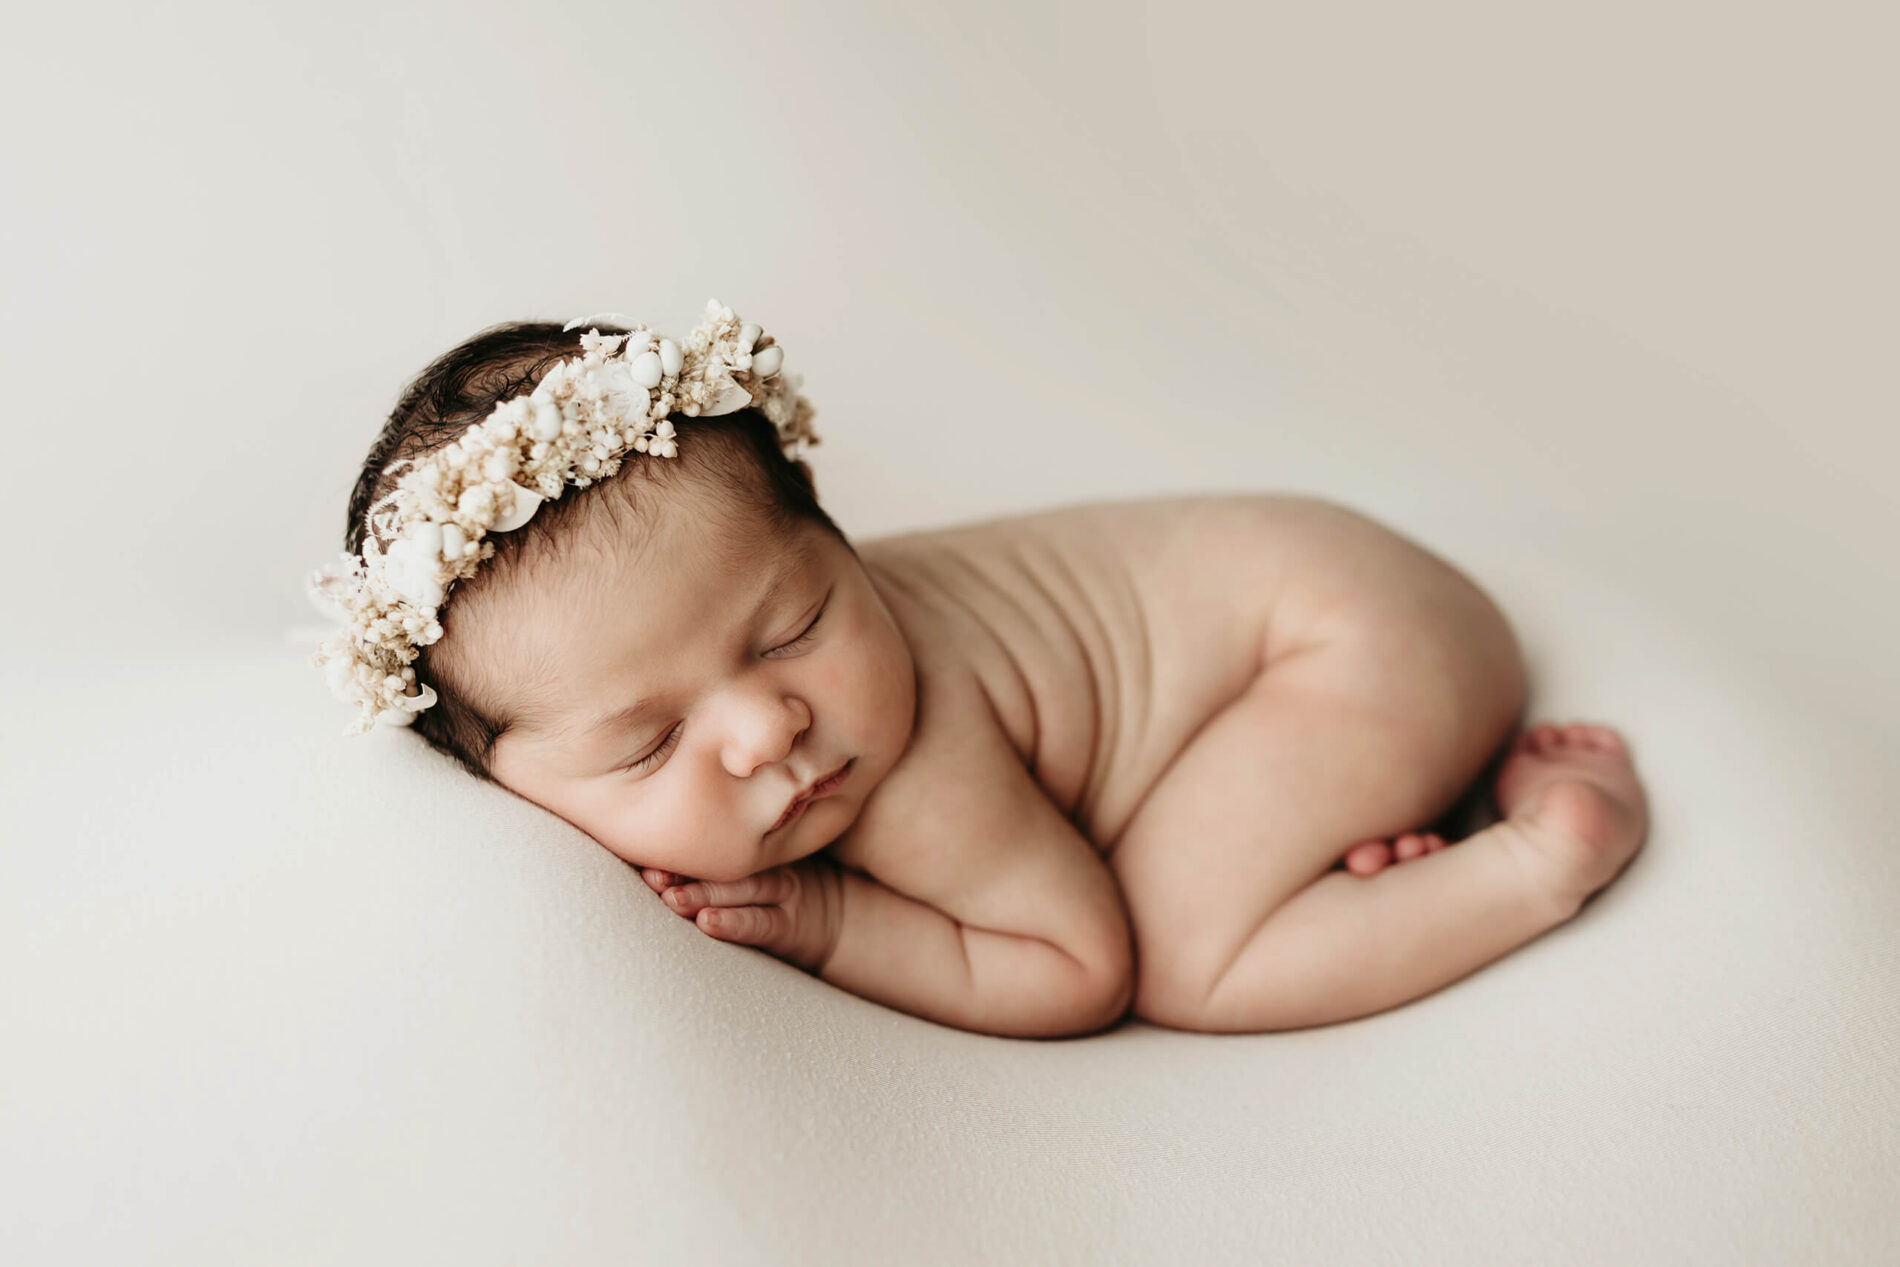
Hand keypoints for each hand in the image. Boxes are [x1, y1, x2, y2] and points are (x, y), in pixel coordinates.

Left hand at [639, 854, 845, 975]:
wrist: (831, 918)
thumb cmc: (770, 891)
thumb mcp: (746, 864)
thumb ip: (708, 854)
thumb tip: (646, 851)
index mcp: (744, 847)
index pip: (708, 842)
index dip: (675, 846)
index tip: (641, 845)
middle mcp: (760, 863)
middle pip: (719, 863)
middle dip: (683, 869)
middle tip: (651, 874)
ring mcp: (778, 891)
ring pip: (738, 890)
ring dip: (703, 894)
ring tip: (672, 899)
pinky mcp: (788, 923)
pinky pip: (760, 922)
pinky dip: (733, 924)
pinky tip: (708, 923)